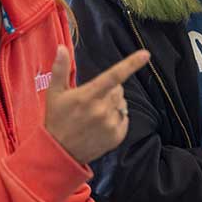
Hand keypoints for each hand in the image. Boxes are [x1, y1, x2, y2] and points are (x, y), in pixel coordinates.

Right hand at [45, 46, 149, 163]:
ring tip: (95, 114)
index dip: (131, 64)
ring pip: (122, 103)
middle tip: (92, 100)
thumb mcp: (54, 93)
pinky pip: (125, 118)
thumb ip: (60, 69)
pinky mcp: (116, 136)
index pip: (114, 76)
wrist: (59, 152)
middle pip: (119, 89)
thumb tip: (61, 48)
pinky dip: (117, 118)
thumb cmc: (56, 119)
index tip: (146, 54)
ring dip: (113, 105)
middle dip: (109, 90)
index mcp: (88, 96)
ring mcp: (110, 124)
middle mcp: (102, 110)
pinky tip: (102, 124)